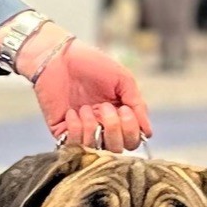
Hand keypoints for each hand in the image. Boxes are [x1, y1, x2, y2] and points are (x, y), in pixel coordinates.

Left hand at [15, 23, 151, 153]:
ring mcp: (83, 132)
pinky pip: (75, 145)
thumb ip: (137, 104)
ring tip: (85, 107)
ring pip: (96, 150)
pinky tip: (71, 112)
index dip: (131, 130)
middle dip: (114, 129)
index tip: (124, 109)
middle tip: (105, 107)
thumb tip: (148, 132)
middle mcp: (102, 128)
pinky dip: (76, 128)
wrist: (58, 56)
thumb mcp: (122, 79)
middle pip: (117, 150)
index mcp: (118, 117)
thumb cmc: (91, 63)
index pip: (132, 141)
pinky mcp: (63, 134)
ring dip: (93, 127)